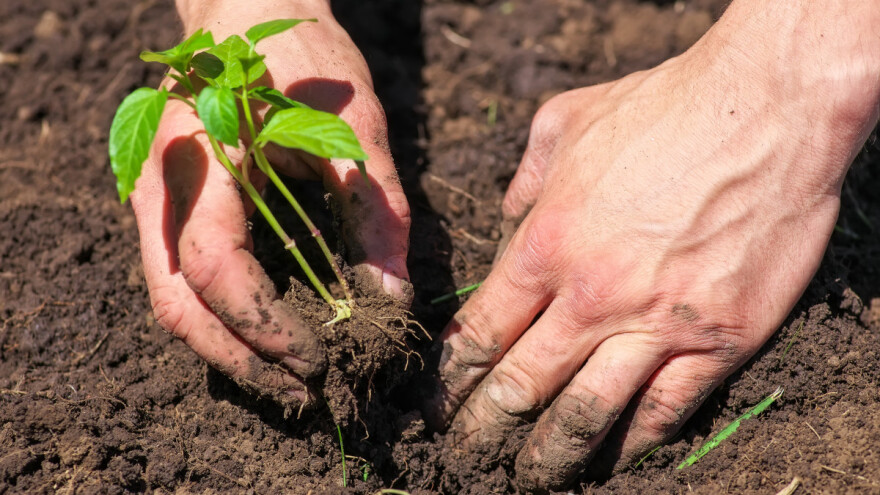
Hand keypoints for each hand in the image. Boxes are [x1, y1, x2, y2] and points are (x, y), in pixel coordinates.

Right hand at [131, 0, 409, 404]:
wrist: (249, 12)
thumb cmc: (300, 58)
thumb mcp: (353, 128)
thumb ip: (376, 212)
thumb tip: (392, 298)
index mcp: (200, 154)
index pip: (214, 265)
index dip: (264, 324)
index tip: (319, 359)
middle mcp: (161, 183)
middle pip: (177, 301)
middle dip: (239, 359)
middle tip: (304, 393)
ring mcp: (155, 197)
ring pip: (172, 298)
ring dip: (227, 349)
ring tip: (289, 379)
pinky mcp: (171, 207)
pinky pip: (180, 279)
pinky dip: (221, 319)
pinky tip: (268, 338)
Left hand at [424, 1, 878, 489]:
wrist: (769, 108)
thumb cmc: (663, 108)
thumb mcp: (565, 123)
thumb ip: (523, 182)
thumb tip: (506, 221)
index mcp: (545, 245)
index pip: (481, 334)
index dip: (454, 378)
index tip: (443, 401)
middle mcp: (591, 296)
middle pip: (521, 386)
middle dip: (484, 430)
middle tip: (467, 457)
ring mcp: (656, 325)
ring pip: (586, 415)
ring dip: (550, 456)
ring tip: (528, 479)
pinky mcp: (717, 341)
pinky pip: (665, 412)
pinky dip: (632, 445)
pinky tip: (612, 461)